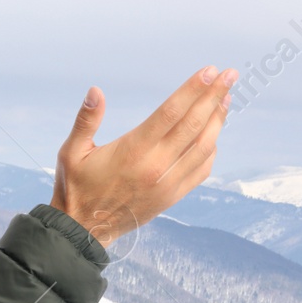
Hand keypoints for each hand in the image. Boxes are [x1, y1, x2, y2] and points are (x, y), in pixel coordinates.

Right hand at [50, 66, 237, 246]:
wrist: (83, 231)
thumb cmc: (76, 188)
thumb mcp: (71, 152)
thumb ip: (86, 121)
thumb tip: (95, 91)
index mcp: (132, 151)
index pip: (171, 112)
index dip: (193, 89)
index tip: (210, 71)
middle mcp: (154, 166)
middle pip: (194, 124)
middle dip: (215, 96)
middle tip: (230, 75)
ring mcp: (167, 183)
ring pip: (204, 146)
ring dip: (218, 120)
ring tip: (225, 100)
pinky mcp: (172, 196)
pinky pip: (202, 169)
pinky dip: (211, 149)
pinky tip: (212, 134)